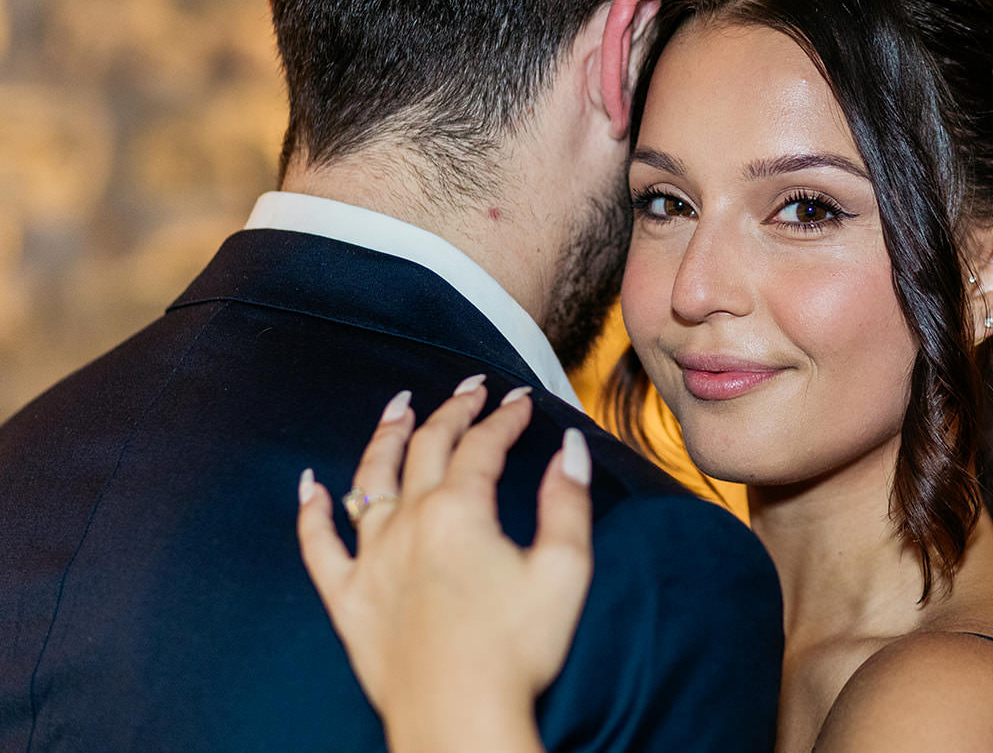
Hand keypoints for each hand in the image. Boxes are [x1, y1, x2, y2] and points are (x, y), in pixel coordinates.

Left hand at [296, 378, 593, 752]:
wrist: (459, 719)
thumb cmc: (515, 652)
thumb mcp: (563, 570)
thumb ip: (565, 501)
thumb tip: (569, 447)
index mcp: (459, 512)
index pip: (483, 445)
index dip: (505, 417)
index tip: (522, 400)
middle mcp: (408, 525)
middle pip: (426, 448)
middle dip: (451, 410)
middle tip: (470, 389)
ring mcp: (371, 561)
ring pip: (369, 480)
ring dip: (384, 437)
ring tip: (396, 408)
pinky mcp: (348, 599)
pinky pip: (318, 546)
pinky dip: (310, 511)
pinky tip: (308, 486)